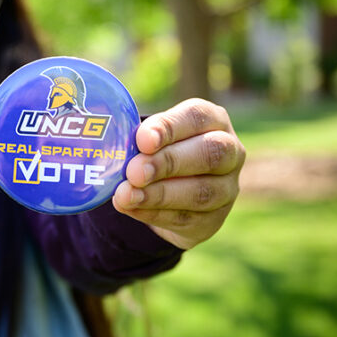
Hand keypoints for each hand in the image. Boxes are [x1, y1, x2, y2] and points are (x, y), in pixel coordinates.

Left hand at [112, 98, 244, 249]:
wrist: (168, 194)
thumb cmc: (155, 151)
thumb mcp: (149, 137)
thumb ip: (137, 138)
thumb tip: (107, 139)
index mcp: (213, 121)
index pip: (197, 117)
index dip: (170, 127)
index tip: (142, 139)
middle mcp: (229, 153)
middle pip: (209, 155)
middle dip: (168, 162)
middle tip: (134, 171)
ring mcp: (226, 189)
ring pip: (200, 192)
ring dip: (158, 194)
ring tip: (125, 195)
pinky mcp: (213, 220)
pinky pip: (186, 218)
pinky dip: (153, 213)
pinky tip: (130, 207)